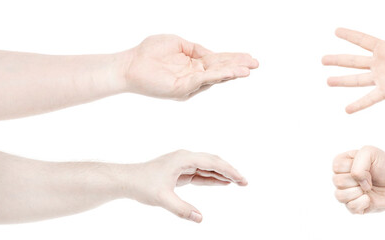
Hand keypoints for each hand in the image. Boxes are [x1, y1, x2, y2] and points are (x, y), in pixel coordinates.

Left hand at [123, 34, 258, 99]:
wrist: (129, 64)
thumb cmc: (149, 52)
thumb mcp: (179, 43)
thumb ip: (196, 48)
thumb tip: (211, 54)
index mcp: (194, 64)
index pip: (218, 61)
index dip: (234, 59)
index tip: (250, 58)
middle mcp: (194, 76)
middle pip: (221, 71)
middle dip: (239, 67)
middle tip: (256, 64)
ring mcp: (189, 84)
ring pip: (215, 78)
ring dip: (231, 73)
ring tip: (247, 70)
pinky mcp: (181, 89)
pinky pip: (202, 81)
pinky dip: (217, 76)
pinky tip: (229, 72)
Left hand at [125, 150, 247, 222]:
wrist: (126, 180)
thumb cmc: (142, 185)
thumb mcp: (162, 199)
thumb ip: (182, 209)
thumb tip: (200, 219)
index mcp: (184, 158)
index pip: (212, 162)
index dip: (229, 171)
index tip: (241, 179)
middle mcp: (185, 158)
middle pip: (213, 162)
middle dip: (230, 171)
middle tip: (245, 182)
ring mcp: (183, 164)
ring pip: (208, 167)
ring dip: (223, 174)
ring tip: (238, 182)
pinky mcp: (180, 172)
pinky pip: (201, 174)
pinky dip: (213, 178)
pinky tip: (223, 182)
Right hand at [322, 3, 384, 113]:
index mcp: (384, 49)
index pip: (362, 40)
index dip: (350, 35)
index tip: (336, 31)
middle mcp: (379, 64)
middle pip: (353, 61)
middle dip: (338, 60)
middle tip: (323, 59)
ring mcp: (381, 78)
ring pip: (357, 79)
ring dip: (342, 81)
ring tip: (328, 81)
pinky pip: (369, 98)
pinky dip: (358, 104)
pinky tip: (347, 110)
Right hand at [332, 146, 384, 213]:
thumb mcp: (370, 153)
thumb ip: (358, 164)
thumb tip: (357, 183)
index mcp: (344, 163)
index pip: (336, 167)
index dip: (351, 167)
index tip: (366, 166)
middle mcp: (344, 178)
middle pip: (337, 181)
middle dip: (356, 180)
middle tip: (369, 178)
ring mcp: (348, 193)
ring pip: (339, 196)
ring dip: (357, 192)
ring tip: (368, 189)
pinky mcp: (355, 206)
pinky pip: (350, 207)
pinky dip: (362, 203)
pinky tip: (370, 199)